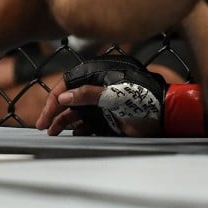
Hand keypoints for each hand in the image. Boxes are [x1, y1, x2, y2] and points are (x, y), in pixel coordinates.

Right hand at [35, 55, 165, 136]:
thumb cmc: (143, 100)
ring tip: (52, 132)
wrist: (164, 117)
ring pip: (76, 110)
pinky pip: (85, 121)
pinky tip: (71, 134)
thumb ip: (88, 95)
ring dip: (63, 121)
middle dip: (55, 110)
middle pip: (70, 96)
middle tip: (42, 125)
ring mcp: (102, 102)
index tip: (47, 112)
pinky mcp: (106, 117)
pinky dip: (76, 128)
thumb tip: (63, 97)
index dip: (56, 96)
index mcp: (101, 73)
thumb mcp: (115, 95)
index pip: (71, 80)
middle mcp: (99, 86)